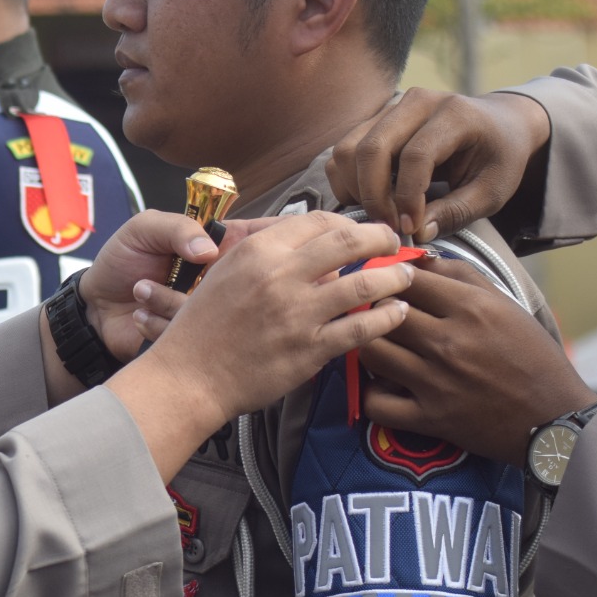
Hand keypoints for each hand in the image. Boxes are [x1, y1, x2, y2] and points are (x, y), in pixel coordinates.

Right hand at [107, 213, 412, 479]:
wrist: (190, 375)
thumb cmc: (203, 325)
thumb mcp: (224, 272)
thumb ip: (264, 254)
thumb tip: (306, 241)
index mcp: (258, 251)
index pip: (318, 221)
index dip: (348, 223)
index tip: (360, 232)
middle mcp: (280, 275)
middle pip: (348, 242)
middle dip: (380, 238)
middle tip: (394, 243)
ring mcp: (298, 313)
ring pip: (364, 284)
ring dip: (393, 276)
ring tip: (406, 276)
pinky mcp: (310, 348)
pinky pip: (361, 327)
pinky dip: (387, 317)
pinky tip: (397, 312)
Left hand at [124, 217, 303, 343]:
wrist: (95, 309)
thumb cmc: (120, 262)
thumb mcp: (143, 229)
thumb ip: (177, 228)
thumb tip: (209, 251)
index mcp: (218, 246)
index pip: (263, 237)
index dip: (273, 238)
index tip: (267, 244)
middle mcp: (222, 281)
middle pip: (255, 281)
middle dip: (229, 282)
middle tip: (190, 276)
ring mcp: (212, 313)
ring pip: (225, 314)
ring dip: (175, 301)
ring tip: (142, 289)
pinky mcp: (197, 340)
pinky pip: (197, 339)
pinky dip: (162, 323)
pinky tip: (140, 313)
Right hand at [326, 88, 550, 241]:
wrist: (499, 122)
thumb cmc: (499, 157)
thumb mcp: (494, 191)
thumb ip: (457, 211)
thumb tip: (417, 233)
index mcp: (454, 114)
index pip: (416, 155)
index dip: (407, 197)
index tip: (410, 228)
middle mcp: (417, 102)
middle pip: (372, 148)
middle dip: (373, 196)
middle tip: (388, 227)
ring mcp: (390, 108)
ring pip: (348, 149)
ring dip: (354, 189)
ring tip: (379, 214)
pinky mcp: (374, 120)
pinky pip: (343, 151)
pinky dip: (347, 180)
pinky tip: (371, 199)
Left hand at [355, 258, 596, 465]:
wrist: (555, 419)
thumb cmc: (532, 357)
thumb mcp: (506, 306)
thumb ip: (463, 276)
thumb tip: (420, 259)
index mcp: (470, 308)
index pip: (405, 279)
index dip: (392, 280)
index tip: (392, 288)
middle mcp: (449, 342)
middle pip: (381, 312)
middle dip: (376, 311)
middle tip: (380, 318)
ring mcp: (436, 382)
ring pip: (371, 351)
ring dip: (370, 347)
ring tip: (382, 348)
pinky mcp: (430, 419)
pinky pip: (376, 403)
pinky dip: (373, 395)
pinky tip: (386, 387)